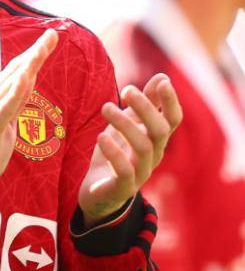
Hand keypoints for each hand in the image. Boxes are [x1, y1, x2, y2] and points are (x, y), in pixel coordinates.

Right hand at [0, 29, 58, 204]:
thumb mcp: (5, 124)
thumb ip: (14, 103)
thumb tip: (27, 81)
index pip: (14, 70)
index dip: (32, 53)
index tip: (50, 37)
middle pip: (14, 72)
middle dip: (35, 53)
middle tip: (53, 35)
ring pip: (10, 87)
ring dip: (28, 66)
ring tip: (42, 50)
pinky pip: (4, 111)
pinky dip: (14, 93)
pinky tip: (25, 79)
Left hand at [78, 73, 182, 227]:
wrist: (98, 194)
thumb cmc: (115, 153)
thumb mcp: (128, 124)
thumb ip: (145, 103)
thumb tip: (163, 76)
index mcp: (156, 139)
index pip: (173, 120)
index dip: (171, 102)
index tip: (163, 82)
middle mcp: (153, 156)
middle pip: (160, 131)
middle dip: (146, 108)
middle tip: (127, 90)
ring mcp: (140, 173)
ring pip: (143, 147)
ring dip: (124, 124)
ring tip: (105, 107)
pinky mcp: (122, 188)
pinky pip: (124, 171)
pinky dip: (114, 153)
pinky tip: (101, 137)